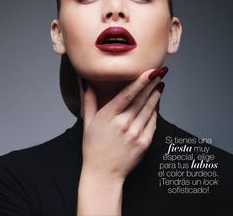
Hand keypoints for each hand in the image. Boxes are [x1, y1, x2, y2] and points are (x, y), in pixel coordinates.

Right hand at [78, 68, 166, 182]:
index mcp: (108, 117)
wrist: (103, 174)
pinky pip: (153, 123)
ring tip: (160, 83)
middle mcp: (123, 125)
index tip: (150, 71)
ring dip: (156, 95)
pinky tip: (157, 102)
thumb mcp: (87, 123)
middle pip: (141, 100)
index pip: (128, 95)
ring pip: (149, 109)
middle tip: (160, 72)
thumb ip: (89, 100)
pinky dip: (156, 111)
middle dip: (152, 84)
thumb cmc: (93, 147)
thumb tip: (86, 82)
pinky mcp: (144, 144)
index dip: (140, 82)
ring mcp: (135, 135)